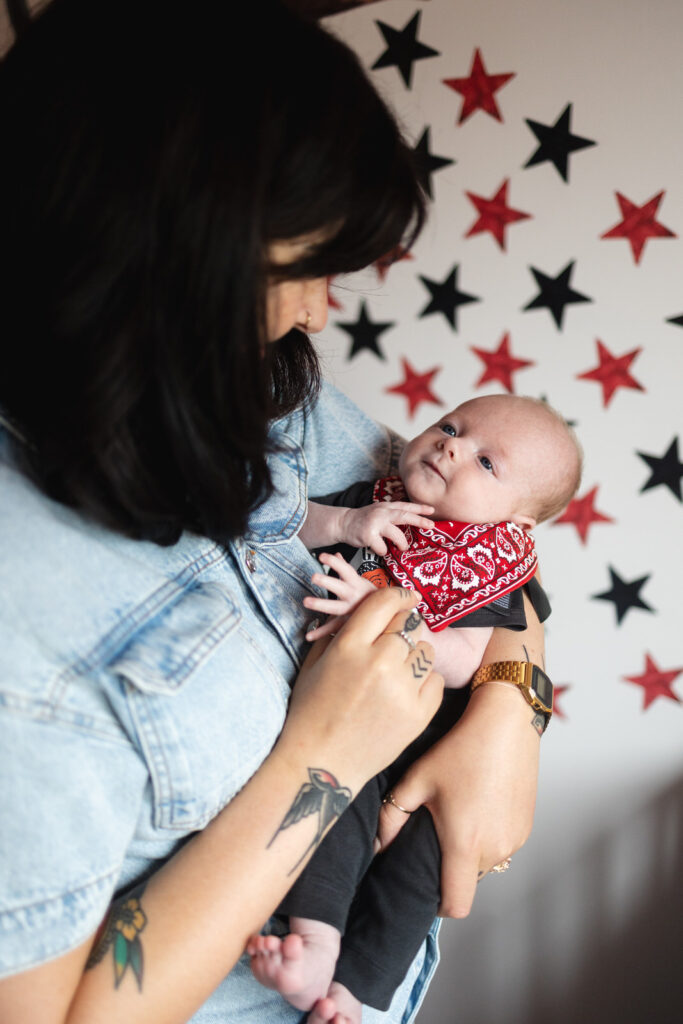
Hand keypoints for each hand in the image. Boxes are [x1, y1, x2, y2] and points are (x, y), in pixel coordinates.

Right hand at [278, 588, 443, 794]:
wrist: (320, 765)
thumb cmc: (311, 712)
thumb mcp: (315, 663)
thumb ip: (340, 632)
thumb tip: (363, 611)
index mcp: (350, 646)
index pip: (385, 602)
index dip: (397, 594)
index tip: (404, 596)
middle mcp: (379, 663)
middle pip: (409, 624)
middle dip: (402, 627)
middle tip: (394, 639)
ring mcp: (401, 690)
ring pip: (426, 650)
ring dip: (414, 654)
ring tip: (397, 670)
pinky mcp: (418, 715)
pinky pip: (435, 680)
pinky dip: (423, 681)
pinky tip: (404, 690)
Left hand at [303, 552, 376, 639]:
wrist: (388, 613)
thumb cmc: (369, 595)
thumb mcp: (360, 580)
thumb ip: (345, 568)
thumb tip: (337, 553)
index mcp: (356, 583)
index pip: (345, 570)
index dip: (334, 562)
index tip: (322, 556)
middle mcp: (353, 596)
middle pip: (339, 587)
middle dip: (327, 582)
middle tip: (313, 576)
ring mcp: (350, 610)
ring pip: (335, 607)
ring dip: (320, 604)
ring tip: (306, 601)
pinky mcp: (347, 623)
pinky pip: (333, 628)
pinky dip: (320, 633)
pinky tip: (308, 635)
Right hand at [338, 502, 433, 555]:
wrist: (343, 523)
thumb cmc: (365, 520)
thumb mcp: (379, 512)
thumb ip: (393, 514)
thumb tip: (413, 522)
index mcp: (386, 507)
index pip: (405, 506)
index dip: (419, 508)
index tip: (432, 510)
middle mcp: (381, 513)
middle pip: (404, 516)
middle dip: (419, 520)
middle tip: (431, 525)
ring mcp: (375, 524)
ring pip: (396, 535)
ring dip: (402, 543)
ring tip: (403, 548)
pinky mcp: (368, 535)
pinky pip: (383, 548)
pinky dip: (383, 550)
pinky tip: (379, 549)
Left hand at [376, 682, 539, 917]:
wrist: (506, 724)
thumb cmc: (460, 749)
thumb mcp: (417, 779)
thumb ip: (392, 816)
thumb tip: (379, 846)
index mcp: (465, 843)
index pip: (456, 905)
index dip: (439, 905)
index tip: (427, 886)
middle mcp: (495, 848)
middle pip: (468, 882)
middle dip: (451, 868)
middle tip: (436, 836)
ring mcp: (515, 839)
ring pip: (486, 864)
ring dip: (471, 852)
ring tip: (458, 816)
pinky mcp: (527, 826)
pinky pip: (503, 846)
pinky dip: (488, 837)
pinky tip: (477, 806)